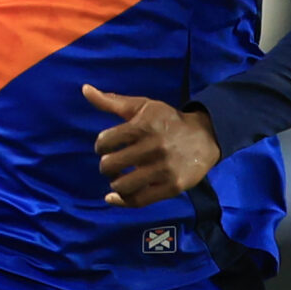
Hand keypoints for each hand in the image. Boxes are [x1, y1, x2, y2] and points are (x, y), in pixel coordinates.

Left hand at [84, 86, 219, 208]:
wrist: (206, 136)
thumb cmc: (169, 120)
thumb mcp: (142, 106)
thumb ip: (112, 101)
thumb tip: (84, 89)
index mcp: (143, 126)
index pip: (105, 142)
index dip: (101, 146)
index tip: (107, 148)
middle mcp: (153, 148)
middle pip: (110, 165)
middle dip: (107, 165)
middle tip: (114, 164)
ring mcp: (163, 169)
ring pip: (122, 185)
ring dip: (115, 182)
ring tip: (120, 177)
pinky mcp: (172, 186)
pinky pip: (139, 200)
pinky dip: (122, 201)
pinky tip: (114, 196)